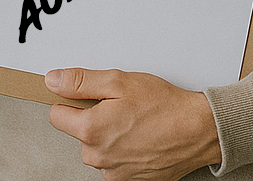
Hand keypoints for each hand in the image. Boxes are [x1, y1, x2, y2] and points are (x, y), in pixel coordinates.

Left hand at [45, 68, 220, 180]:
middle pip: (77, 132)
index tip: (85, 96)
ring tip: (133, 121)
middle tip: (118, 106)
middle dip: (91, 118)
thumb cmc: (163, 105)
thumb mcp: (117, 81)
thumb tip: (53, 81)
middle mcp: (100, 158)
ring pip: (96, 148)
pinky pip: (114, 162)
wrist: (199, 130)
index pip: (56, 115)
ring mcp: (116, 173)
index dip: (70, 101)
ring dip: (108, 135)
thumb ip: (79, 82)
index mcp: (91, 131)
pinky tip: (140, 138)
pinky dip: (122, 150)